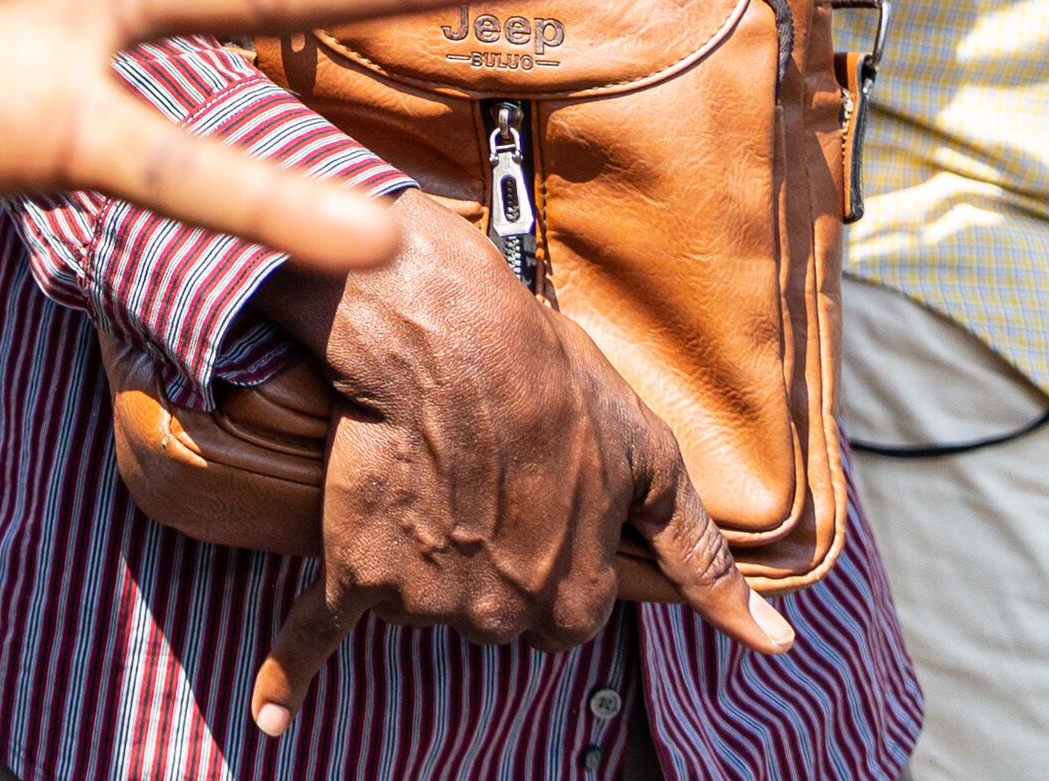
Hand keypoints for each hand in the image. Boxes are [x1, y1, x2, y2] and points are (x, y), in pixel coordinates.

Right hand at [248, 219, 789, 732]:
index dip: (549, 560)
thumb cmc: (555, 382)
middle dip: (486, 567)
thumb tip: (777, 645)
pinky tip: (270, 717)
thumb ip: (704, 564)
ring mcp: (429, 602)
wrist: (445, 331)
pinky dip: (290, 678)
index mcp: (576, 600)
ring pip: (422, 608)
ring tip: (427, 479)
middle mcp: (505, 616)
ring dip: (417, 565)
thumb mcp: (653, 462)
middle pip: (491, 619)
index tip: (535, 507)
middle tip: (480, 487)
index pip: (561, 620)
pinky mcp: (357, 573)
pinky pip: (316, 639)